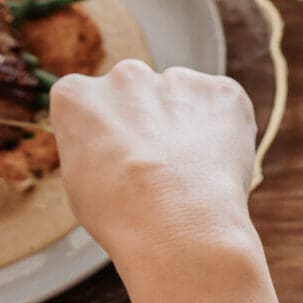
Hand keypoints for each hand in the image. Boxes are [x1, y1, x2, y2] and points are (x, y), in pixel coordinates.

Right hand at [50, 61, 258, 268]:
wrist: (180, 227)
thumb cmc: (124, 217)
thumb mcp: (80, 183)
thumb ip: (94, 146)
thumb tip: (112, 145)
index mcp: (77, 94)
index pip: (90, 103)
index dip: (108, 135)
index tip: (119, 159)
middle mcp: (125, 75)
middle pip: (137, 93)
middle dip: (148, 121)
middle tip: (160, 166)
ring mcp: (177, 78)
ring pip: (182, 97)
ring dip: (186, 124)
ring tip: (192, 172)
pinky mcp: (223, 90)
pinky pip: (223, 106)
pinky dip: (225, 129)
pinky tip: (218, 165)